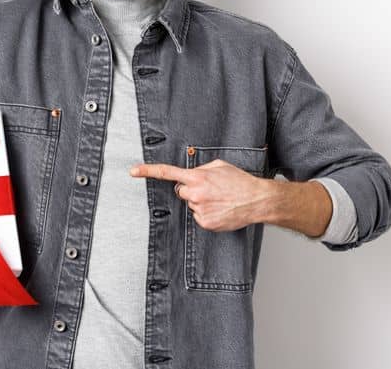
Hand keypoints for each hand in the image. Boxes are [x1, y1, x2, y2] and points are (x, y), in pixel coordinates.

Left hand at [129, 159, 277, 231]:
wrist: (257, 200)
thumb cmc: (239, 181)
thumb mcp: (219, 166)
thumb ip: (200, 169)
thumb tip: (190, 174)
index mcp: (197, 177)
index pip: (167, 173)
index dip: (148, 171)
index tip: (133, 171)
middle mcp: (195, 194)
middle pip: (181, 192)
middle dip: (191, 191)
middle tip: (210, 191)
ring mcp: (200, 209)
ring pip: (191, 205)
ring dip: (201, 202)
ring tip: (220, 200)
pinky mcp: (205, 222)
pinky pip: (198, 217)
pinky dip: (207, 214)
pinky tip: (220, 210)